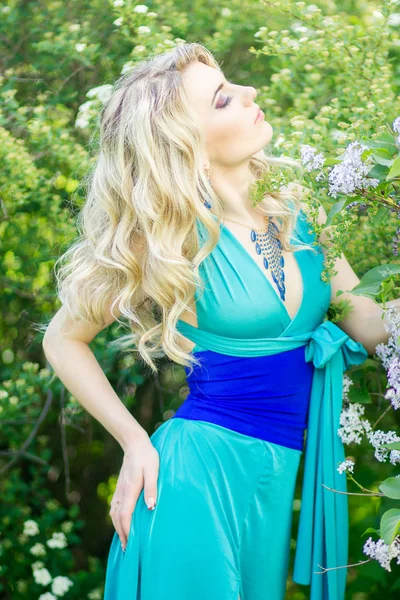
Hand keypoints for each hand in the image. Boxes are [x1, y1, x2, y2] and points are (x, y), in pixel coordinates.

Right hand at [109, 433, 159, 550]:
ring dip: (117, 527)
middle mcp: (122, 492)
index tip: (131, 544)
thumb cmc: (147, 457)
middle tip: (127, 549)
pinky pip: (115, 507)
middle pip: (117, 518)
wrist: (135, 444)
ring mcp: (119, 490)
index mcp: (130, 490)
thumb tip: (150, 507)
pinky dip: (116, 518)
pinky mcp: (120, 487)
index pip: (125, 516)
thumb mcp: (153, 471)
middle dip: (122, 534)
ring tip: (124, 540)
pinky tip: (120, 522)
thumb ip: (151, 488)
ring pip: (114, 513)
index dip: (127, 531)